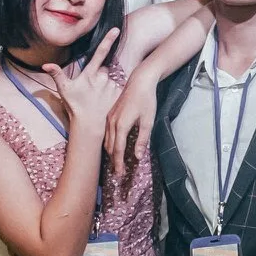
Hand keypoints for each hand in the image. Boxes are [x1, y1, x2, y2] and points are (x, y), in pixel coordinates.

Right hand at [43, 27, 121, 130]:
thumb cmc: (76, 106)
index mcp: (90, 74)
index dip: (108, 40)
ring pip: (112, 78)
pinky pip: (119, 86)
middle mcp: (103, 77)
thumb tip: (45, 65)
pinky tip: (107, 100)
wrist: (90, 124)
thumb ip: (57, 75)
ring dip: (107, 84)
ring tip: (99, 97)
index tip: (117, 29)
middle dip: (101, 75)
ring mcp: (112, 85)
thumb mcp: (64, 90)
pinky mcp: (120, 93)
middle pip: (105, 68)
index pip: (100, 52)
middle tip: (93, 90)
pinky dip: (114, 91)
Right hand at [104, 56, 159, 175]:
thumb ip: (142, 140)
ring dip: (111, 152)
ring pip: (107, 140)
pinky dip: (109, 143)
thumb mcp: (148, 121)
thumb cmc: (146, 100)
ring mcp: (109, 118)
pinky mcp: (110, 114)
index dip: (119, 163)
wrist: (139, 81)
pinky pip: (107, 133)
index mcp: (121, 125)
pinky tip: (113, 147)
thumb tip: (138, 157)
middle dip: (114, 161)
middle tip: (118, 173)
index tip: (120, 174)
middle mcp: (112, 123)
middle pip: (111, 147)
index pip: (118, 149)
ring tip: (116, 163)